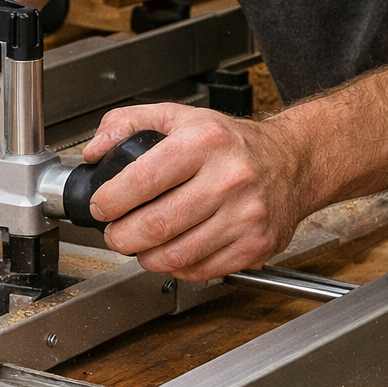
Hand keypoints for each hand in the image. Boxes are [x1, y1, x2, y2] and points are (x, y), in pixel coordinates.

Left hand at [81, 103, 309, 279]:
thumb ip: (127, 124)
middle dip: (122, 237)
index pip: (143, 179)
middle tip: (115, 234)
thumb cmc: (230, 142)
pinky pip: (202, 270)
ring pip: (177, 255)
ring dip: (145, 257)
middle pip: (157, 225)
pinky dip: (176, 268)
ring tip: (139, 245)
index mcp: (205, 142)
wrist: (292, 161)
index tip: (101, 207)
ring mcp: (247, 215)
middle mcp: (230, 178)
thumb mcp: (178, 116)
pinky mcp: (256, 244)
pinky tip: (171, 252)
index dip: (111, 201)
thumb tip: (95, 151)